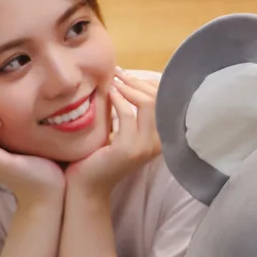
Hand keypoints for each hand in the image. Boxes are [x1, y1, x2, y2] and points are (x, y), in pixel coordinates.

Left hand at [65, 69, 160, 199]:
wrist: (89, 184)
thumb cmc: (103, 155)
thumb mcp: (124, 130)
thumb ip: (133, 111)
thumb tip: (129, 77)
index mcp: (162, 137)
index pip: (166, 101)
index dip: (150, 84)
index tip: (130, 75)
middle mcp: (160, 142)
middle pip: (160, 100)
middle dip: (139, 82)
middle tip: (120, 73)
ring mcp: (146, 147)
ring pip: (148, 104)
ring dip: (129, 88)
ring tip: (114, 80)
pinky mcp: (130, 148)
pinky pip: (128, 115)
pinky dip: (118, 99)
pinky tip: (108, 92)